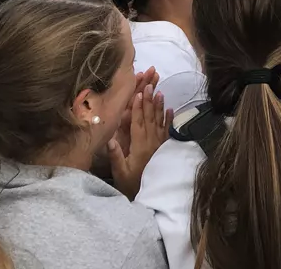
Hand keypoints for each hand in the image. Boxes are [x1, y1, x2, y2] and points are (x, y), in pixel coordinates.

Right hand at [108, 83, 171, 199]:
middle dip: (149, 100)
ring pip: (160, 121)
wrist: (152, 195)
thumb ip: (116, 156)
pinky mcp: (164, 148)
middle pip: (150, 117)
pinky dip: (169, 119)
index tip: (139, 93)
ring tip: (160, 92)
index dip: (138, 107)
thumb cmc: (132, 184)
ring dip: (159, 106)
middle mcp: (152, 141)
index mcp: (140, 145)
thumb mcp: (120, 172)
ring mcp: (159, 144)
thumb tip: (109, 139)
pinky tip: (171, 109)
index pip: (138, 122)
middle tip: (150, 84)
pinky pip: (167, 130)